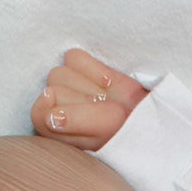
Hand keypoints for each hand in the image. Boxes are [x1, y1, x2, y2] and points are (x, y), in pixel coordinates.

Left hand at [31, 49, 148, 150]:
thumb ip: (74, 122)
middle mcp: (56, 108)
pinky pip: (73, 57)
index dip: (64, 114)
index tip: (91, 120)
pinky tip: (107, 83)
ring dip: (88, 85)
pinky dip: (92, 68)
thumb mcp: (105, 132)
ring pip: (60, 73)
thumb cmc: (126, 131)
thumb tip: (51, 111)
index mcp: (54, 133)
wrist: (151, 118)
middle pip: (52, 90)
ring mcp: (68, 87)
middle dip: (81, 100)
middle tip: (103, 110)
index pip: (40, 115)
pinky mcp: (80, 68)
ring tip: (105, 98)